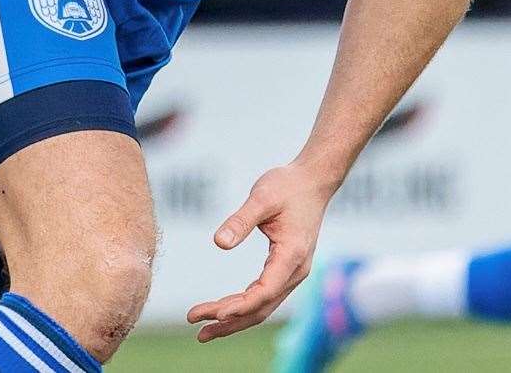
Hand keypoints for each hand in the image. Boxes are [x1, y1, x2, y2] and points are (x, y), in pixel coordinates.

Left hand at [186, 162, 332, 342]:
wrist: (313, 180)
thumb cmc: (288, 185)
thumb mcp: (262, 197)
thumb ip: (240, 221)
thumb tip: (218, 243)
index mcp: (291, 255)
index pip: (263, 292)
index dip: (238, 306)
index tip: (213, 314)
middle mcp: (296, 270)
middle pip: (261, 308)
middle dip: (229, 322)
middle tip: (198, 329)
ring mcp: (293, 272)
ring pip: (263, 306)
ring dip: (235, 320)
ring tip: (204, 329)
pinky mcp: (287, 268)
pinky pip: (265, 295)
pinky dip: (244, 306)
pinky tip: (225, 309)